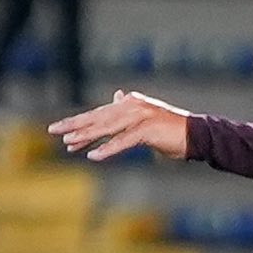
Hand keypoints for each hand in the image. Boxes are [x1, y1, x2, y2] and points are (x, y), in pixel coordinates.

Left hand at [50, 89, 190, 161]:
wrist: (198, 135)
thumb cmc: (172, 130)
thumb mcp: (147, 117)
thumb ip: (129, 108)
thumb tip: (116, 96)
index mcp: (130, 103)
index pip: (99, 114)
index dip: (80, 123)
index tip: (61, 132)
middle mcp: (133, 106)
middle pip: (98, 117)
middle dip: (75, 125)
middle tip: (53, 131)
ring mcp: (141, 117)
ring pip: (107, 128)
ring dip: (87, 136)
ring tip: (69, 143)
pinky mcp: (148, 130)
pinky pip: (123, 141)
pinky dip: (108, 149)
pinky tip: (93, 156)